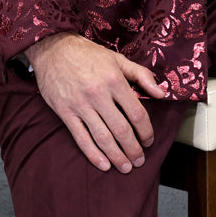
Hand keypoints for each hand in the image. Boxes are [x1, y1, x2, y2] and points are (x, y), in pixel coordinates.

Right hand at [25, 32, 167, 172]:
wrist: (54, 49)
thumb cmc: (89, 54)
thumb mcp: (117, 59)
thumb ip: (141, 75)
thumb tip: (161, 93)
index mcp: (114, 80)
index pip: (136, 112)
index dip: (146, 130)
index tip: (149, 140)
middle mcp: (98, 94)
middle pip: (121, 129)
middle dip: (133, 149)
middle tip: (140, 161)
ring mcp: (81, 105)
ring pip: (102, 137)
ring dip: (116, 156)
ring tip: (125, 167)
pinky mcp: (65, 113)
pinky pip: (81, 138)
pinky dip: (93, 154)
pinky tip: (103, 165)